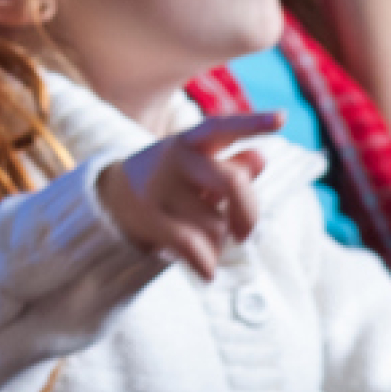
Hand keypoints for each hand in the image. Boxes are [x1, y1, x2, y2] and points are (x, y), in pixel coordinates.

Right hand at [97, 111, 283, 278]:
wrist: (108, 198)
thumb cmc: (170, 184)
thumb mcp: (199, 171)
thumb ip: (232, 165)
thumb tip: (260, 156)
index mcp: (192, 141)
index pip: (223, 128)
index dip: (253, 123)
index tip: (282, 118)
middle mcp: (174, 155)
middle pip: (233, 183)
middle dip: (247, 215)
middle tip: (243, 235)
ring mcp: (158, 183)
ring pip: (216, 225)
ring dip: (216, 244)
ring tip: (200, 242)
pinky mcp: (147, 213)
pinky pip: (194, 246)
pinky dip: (205, 264)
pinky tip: (206, 273)